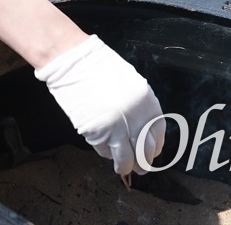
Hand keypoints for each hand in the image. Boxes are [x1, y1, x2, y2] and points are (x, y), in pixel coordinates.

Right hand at [36, 35, 164, 175]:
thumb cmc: (98, 67)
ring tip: (122, 168)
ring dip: (125, 167)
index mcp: (146, 103)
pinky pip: (105, 152)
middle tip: (139, 166)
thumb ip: (138, 106)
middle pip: (145, 152)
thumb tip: (142, 129)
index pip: (157, 135)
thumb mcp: (129, 83)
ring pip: (126, 160)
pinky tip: (105, 150)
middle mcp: (135, 118)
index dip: (154, 147)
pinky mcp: (96, 134)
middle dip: (142, 162)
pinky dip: (106, 154)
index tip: (150, 153)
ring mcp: (115, 128)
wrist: (73, 62)